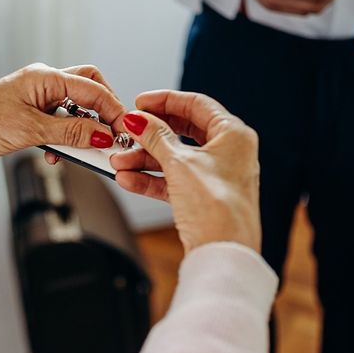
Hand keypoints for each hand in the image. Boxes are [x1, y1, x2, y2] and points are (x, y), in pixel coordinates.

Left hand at [0, 64, 124, 170]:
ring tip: (86, 150)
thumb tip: (102, 133)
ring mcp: (37, 102)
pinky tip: (58, 155)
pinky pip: (60, 126)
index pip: (92, 88)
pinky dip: (66, 140)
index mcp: (44, 77)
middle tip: (111, 135)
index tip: (124, 131)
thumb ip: (71, 131)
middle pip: (89, 90)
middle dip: (103, 112)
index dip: (112, 109)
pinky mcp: (31, 120)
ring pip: (75, 111)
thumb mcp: (31, 130)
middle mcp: (43, 85)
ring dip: (83, 131)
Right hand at [110, 91, 260, 253]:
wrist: (223, 252)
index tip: (140, 102)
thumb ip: (156, 137)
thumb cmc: (217, 207)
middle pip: (182, 132)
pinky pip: (173, 180)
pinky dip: (152, 179)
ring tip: (119, 160)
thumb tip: (139, 120)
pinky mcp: (202, 197)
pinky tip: (129, 178)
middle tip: (128, 131)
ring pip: (174, 158)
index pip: (196, 105)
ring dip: (145, 159)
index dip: (165, 101)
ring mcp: (215, 176)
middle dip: (150, 134)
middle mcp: (228, 152)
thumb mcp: (179, 163)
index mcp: (233, 134)